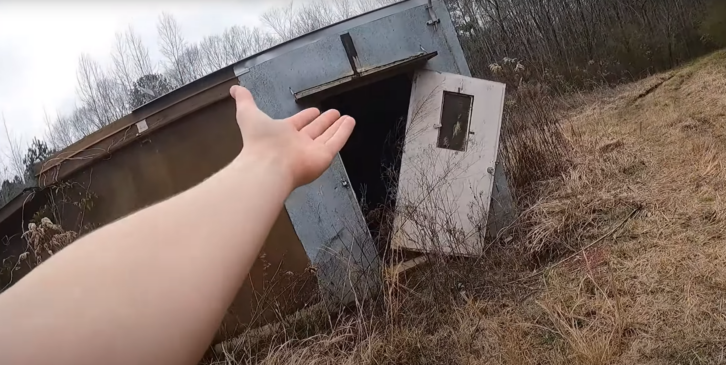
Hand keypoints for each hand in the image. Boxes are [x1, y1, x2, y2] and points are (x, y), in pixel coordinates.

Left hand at [230, 85, 354, 188]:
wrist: (267, 166)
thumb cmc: (258, 141)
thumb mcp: (248, 114)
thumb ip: (244, 101)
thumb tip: (234, 89)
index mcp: (282, 134)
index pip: (297, 124)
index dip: (306, 117)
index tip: (314, 111)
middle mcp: (298, 144)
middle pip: (314, 131)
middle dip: (323, 122)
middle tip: (333, 113)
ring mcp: (311, 151)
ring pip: (327, 136)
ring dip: (336, 127)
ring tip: (346, 117)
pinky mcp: (323, 157)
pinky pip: (336, 142)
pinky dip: (344, 132)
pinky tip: (351, 122)